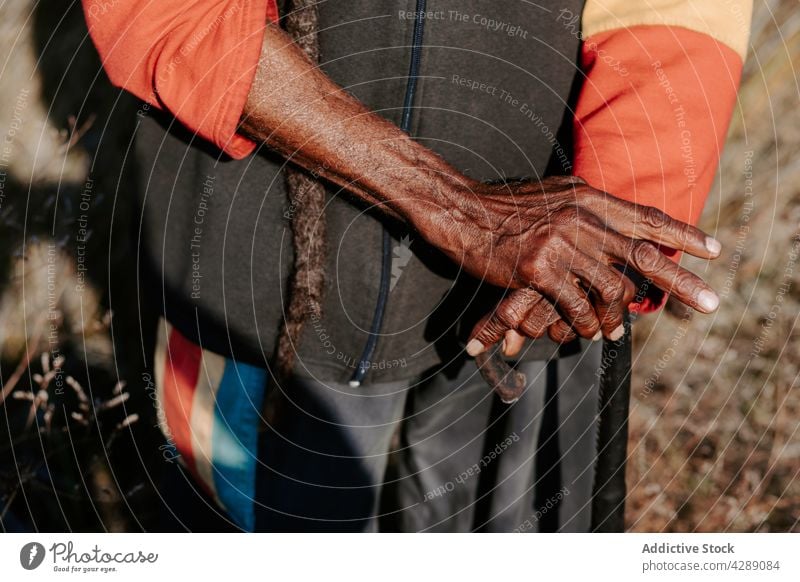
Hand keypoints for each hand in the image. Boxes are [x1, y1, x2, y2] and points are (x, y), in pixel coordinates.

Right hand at [411, 175, 720, 343]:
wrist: (462, 211)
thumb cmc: (506, 206)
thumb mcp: (554, 194)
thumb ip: (588, 207)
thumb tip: (615, 221)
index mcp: (588, 198)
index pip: (646, 217)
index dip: (683, 235)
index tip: (714, 251)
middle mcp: (581, 217)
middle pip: (644, 253)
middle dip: (682, 281)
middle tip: (711, 303)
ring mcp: (560, 242)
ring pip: (610, 287)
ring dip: (618, 315)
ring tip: (616, 330)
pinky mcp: (537, 268)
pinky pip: (575, 305)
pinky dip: (584, 323)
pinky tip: (584, 331)